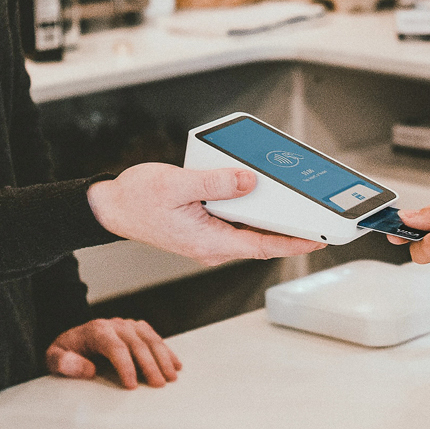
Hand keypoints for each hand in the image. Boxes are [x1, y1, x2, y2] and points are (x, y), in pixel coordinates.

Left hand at [46, 318, 181, 388]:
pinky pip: (155, 338)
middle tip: (158, 385)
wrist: (73, 339)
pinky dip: (167, 351)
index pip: (116, 347)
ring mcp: (128, 325)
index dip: (126, 366)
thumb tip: (88, 369)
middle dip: (150, 365)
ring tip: (171, 378)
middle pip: (137, 344)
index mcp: (96, 330)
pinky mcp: (137, 329)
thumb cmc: (66, 352)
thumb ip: (64, 363)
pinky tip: (176, 365)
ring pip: (151, 339)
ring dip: (163, 359)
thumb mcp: (53, 358)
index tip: (132, 385)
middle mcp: (115, 324)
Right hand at [87, 163, 323, 264]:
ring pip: (250, 231)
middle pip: (261, 240)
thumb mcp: (177, 184)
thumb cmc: (136, 199)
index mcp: (209, 242)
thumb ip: (215, 183)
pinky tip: (260, 195)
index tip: (319, 238)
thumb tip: (248, 181)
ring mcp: (209, 240)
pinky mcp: (205, 230)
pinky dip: (252, 211)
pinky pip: (236, 223)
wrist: (110, 207)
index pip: (263, 246)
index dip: (294, 243)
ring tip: (297, 204)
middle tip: (318, 216)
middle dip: (290, 230)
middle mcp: (213, 246)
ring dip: (272, 220)